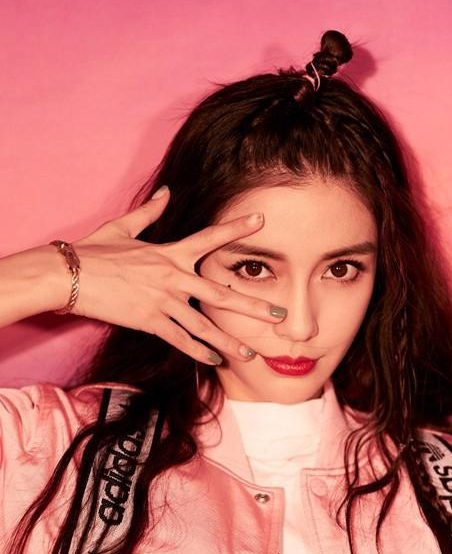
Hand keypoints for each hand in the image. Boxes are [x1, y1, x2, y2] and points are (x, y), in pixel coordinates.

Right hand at [61, 188, 285, 363]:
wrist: (69, 274)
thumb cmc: (94, 250)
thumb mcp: (123, 226)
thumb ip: (150, 212)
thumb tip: (167, 191)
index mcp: (170, 252)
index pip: (210, 239)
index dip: (236, 230)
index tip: (261, 223)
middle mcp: (173, 277)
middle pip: (221, 293)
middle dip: (254, 304)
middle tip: (281, 313)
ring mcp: (162, 301)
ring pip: (204, 325)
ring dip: (229, 341)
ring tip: (251, 352)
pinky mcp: (148, 321)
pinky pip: (179, 340)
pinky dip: (198, 352)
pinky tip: (214, 361)